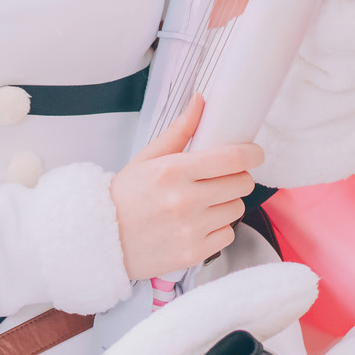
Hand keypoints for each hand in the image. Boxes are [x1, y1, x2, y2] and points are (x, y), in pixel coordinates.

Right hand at [109, 92, 262, 279]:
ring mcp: (190, 229)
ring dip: (226, 203)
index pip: (232, 158)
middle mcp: (185, 200)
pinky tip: (197, 224)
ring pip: (237, 209)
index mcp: (173, 171)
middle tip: (219, 179)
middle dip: (236, 177)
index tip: (253, 153)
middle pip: (242, 183)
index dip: (252, 154)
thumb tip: (201, 101)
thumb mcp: (147, 159)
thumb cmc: (125, 196)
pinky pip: (228, 234)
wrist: (101, 239)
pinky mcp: (193, 253)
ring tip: (203, 203)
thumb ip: (179, 131)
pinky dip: (218, 229)